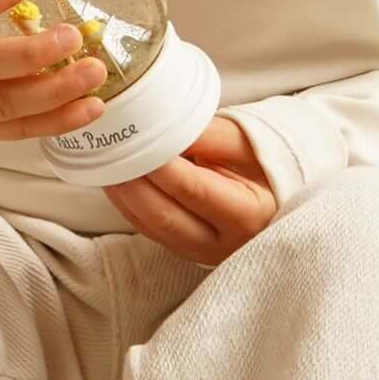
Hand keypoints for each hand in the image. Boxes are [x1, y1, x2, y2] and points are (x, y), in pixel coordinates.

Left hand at [104, 117, 276, 261]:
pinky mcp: (183, 251)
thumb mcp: (243, 142)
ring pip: (150, 227)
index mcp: (248, 214)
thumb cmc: (261, 161)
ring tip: (105, 162)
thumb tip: (158, 128)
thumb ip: (204, 135)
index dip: (159, 167)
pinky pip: (147, 229)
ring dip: (123, 195)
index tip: (134, 141)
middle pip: (164, 216)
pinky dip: (127, 204)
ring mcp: (202, 252)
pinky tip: (114, 180)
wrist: (273, 191)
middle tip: (108, 152)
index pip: (193, 189)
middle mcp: (224, 242)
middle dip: (131, 183)